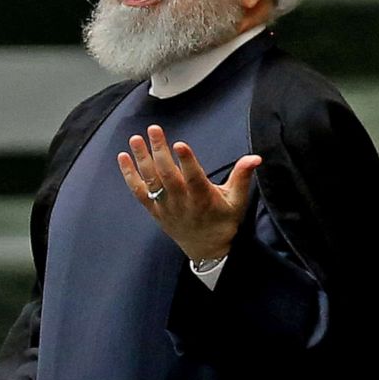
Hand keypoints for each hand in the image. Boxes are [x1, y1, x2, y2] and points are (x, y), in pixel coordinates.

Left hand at [117, 124, 260, 261]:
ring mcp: (165, 206)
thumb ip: (243, 176)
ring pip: (151, 181)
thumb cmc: (224, 222)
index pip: (194, 178)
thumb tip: (255, 157)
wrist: (207, 250)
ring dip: (141, 159)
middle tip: (154, 129)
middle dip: (160, 151)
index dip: (187, 161)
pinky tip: (122, 157)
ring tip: (135, 139)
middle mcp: (181, 202)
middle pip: (168, 175)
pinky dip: (129, 175)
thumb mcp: (238, 201)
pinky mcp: (154, 209)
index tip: (179, 143)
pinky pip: (138, 192)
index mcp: (203, 199)